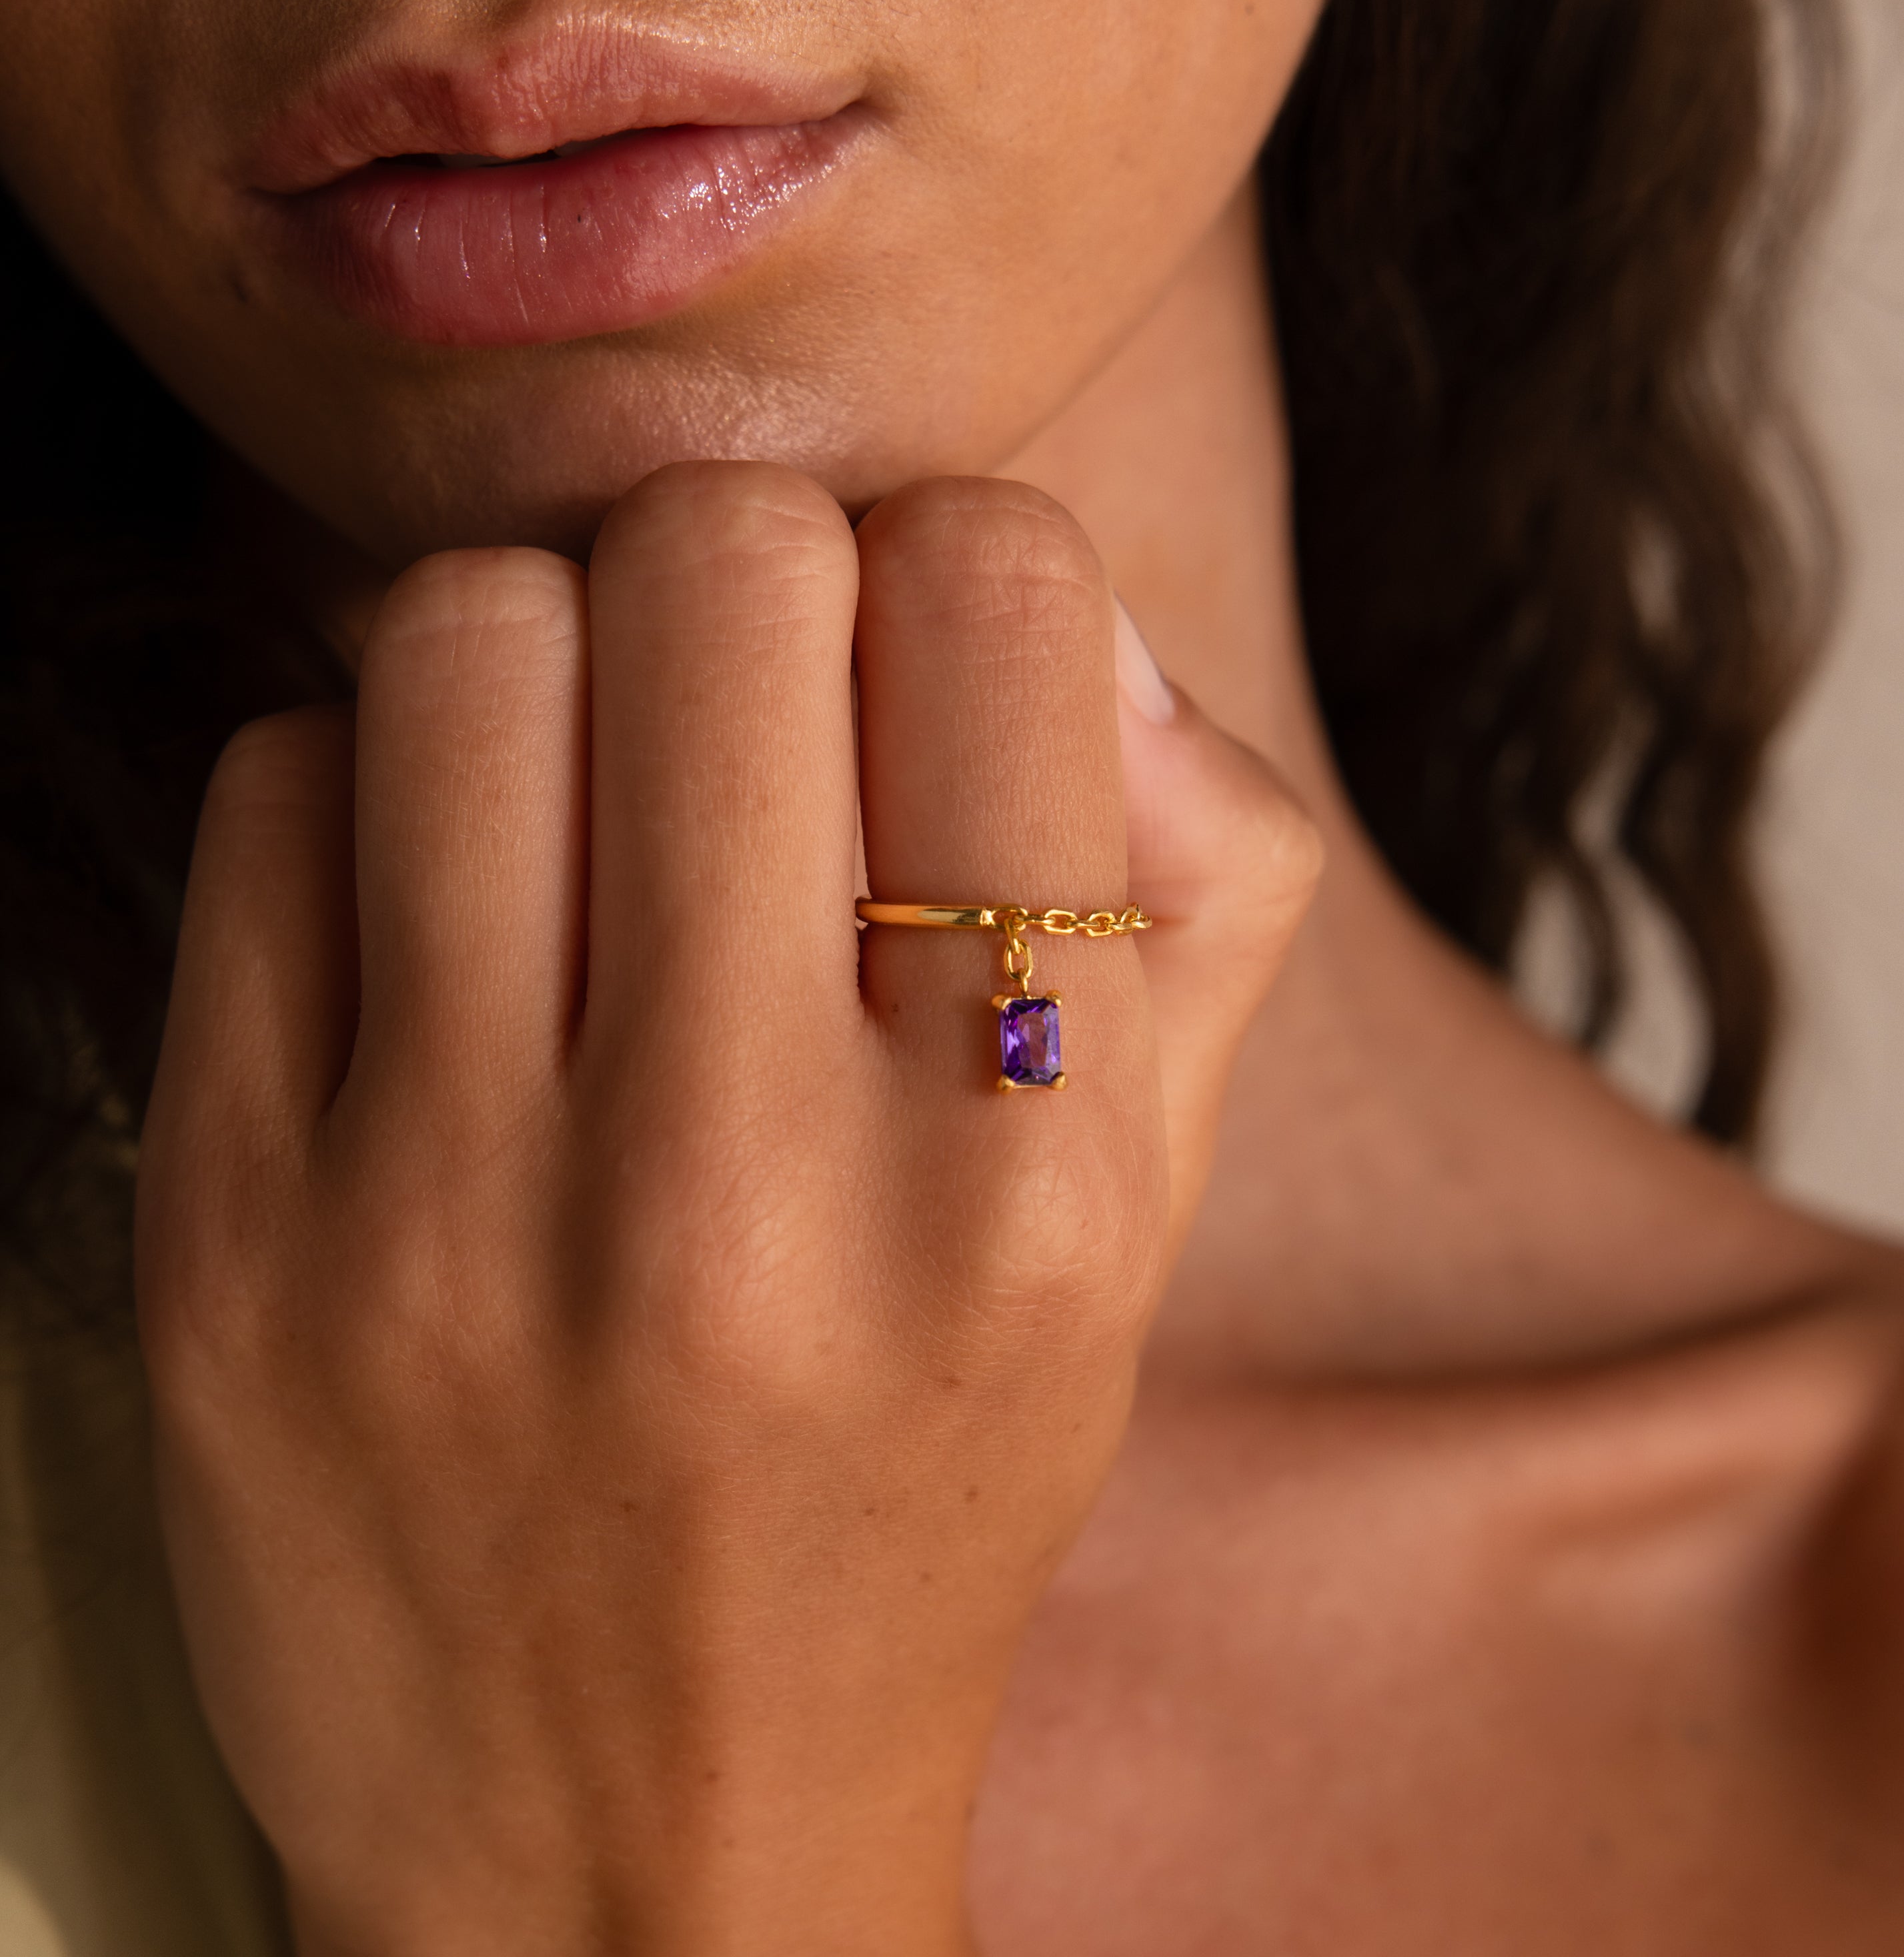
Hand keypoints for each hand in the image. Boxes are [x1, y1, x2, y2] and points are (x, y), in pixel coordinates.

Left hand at [136, 464, 1318, 1955]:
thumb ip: (1196, 887)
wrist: (637, 1840)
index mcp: (1021, 1172)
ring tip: (582, 801)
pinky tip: (444, 930)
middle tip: (745, 713)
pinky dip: (372, 790)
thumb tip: (1071, 620)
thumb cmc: (912, 1492)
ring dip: (541, 656)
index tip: (921, 681)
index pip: (997, 592)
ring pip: (461, 625)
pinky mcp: (229, 1240)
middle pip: (715, 553)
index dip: (960, 576)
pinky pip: (272, 784)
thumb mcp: (1136, 1229)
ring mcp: (452, 1218)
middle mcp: (743, 1187)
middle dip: (746, 573)